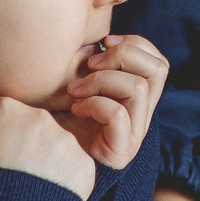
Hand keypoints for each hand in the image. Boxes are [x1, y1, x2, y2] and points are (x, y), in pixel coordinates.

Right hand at [0, 97, 95, 198]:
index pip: (5, 115)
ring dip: (45, 161)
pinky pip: (74, 167)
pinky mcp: (84, 167)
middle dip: (23, 145)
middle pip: (33, 127)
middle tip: (11, 176)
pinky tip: (45, 195)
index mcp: (6, 109)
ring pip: (55, 145)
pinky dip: (63, 179)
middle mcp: (41, 118)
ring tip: (29, 189)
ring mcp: (66, 143)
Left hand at [62, 34, 164, 168]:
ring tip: (75, 90)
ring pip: (139, 88)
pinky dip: (94, 104)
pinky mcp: (121, 151)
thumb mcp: (76, 81)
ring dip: (101, 80)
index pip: (158, 62)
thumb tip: (103, 40)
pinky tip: (75, 109)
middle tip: (90, 64)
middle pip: (159, 69)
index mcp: (137, 99)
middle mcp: (142, 116)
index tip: (103, 43)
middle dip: (123, 56)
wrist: (40, 160)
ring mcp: (134, 135)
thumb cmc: (54, 116)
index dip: (135, 44)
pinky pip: (118, 114)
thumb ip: (94, 62)